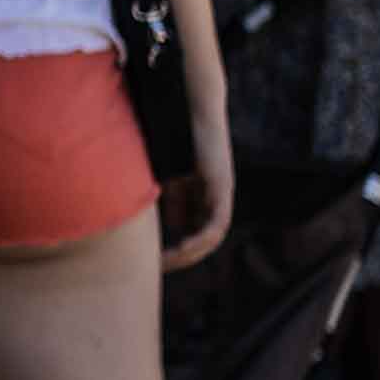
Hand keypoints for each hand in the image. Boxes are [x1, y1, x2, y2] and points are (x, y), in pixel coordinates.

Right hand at [155, 138, 232, 272]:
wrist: (191, 112)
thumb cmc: (180, 140)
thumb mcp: (171, 180)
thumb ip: (172, 201)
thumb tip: (171, 227)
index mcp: (204, 200)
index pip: (194, 235)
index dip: (178, 252)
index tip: (156, 261)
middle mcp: (216, 201)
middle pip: (204, 241)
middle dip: (182, 257)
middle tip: (160, 266)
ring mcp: (222, 195)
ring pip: (212, 237)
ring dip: (191, 252)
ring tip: (170, 259)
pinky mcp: (223, 189)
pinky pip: (217, 223)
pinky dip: (201, 237)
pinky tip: (184, 245)